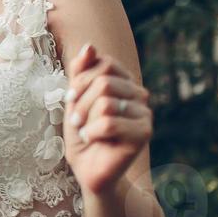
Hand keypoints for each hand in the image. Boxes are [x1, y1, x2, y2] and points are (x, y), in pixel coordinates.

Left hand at [63, 43, 151, 196]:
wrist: (88, 170)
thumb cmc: (82, 133)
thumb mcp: (75, 98)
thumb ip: (82, 72)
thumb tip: (90, 46)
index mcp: (124, 82)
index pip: (103, 63)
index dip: (81, 80)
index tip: (72, 98)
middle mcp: (139, 94)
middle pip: (104, 82)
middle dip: (81, 102)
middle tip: (78, 121)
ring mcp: (145, 113)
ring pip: (106, 103)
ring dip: (86, 119)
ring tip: (86, 131)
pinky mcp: (144, 134)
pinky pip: (109, 123)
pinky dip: (92, 133)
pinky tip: (94, 140)